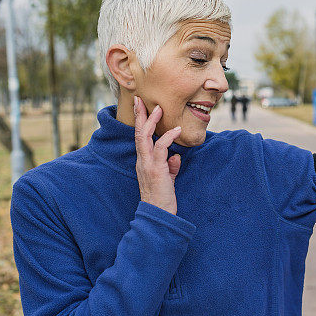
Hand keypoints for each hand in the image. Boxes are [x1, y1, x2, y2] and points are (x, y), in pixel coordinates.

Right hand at [134, 96, 181, 214]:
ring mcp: (147, 165)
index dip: (140, 122)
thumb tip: (176, 156)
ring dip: (152, 122)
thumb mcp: (167, 179)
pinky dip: (168, 137)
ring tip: (159, 108)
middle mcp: (142, 161)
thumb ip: (170, 166)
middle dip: (140, 115)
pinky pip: (161, 148)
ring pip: (145, 137)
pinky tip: (177, 130)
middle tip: (140, 99)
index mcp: (143, 162)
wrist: (158, 215)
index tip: (140, 107)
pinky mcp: (156, 170)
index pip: (139, 138)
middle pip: (138, 133)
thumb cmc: (162, 198)